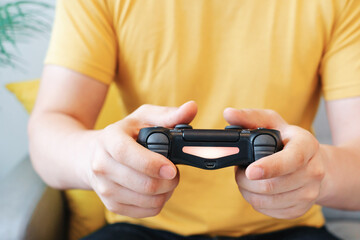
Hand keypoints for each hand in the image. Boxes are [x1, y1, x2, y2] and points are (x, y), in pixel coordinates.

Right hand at [87, 101, 196, 217]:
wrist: (93, 156)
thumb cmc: (125, 134)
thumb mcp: (143, 118)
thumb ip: (169, 115)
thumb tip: (192, 108)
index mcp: (109, 139)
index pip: (126, 154)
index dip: (151, 164)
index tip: (172, 168)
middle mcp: (101, 165)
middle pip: (142, 183)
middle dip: (168, 181)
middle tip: (174, 172)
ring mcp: (104, 188)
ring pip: (147, 200)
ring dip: (166, 192)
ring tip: (167, 179)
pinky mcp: (112, 205)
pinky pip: (146, 212)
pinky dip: (159, 202)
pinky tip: (158, 190)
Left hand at [224, 108, 324, 218]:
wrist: (313, 163)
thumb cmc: (287, 140)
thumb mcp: (272, 122)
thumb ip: (249, 117)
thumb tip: (228, 113)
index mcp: (307, 145)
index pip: (291, 160)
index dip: (269, 167)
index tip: (250, 171)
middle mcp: (314, 171)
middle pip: (272, 186)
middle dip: (246, 180)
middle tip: (240, 171)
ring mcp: (310, 193)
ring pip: (268, 201)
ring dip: (247, 191)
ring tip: (246, 180)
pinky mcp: (302, 208)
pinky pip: (270, 211)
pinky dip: (256, 202)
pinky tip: (256, 190)